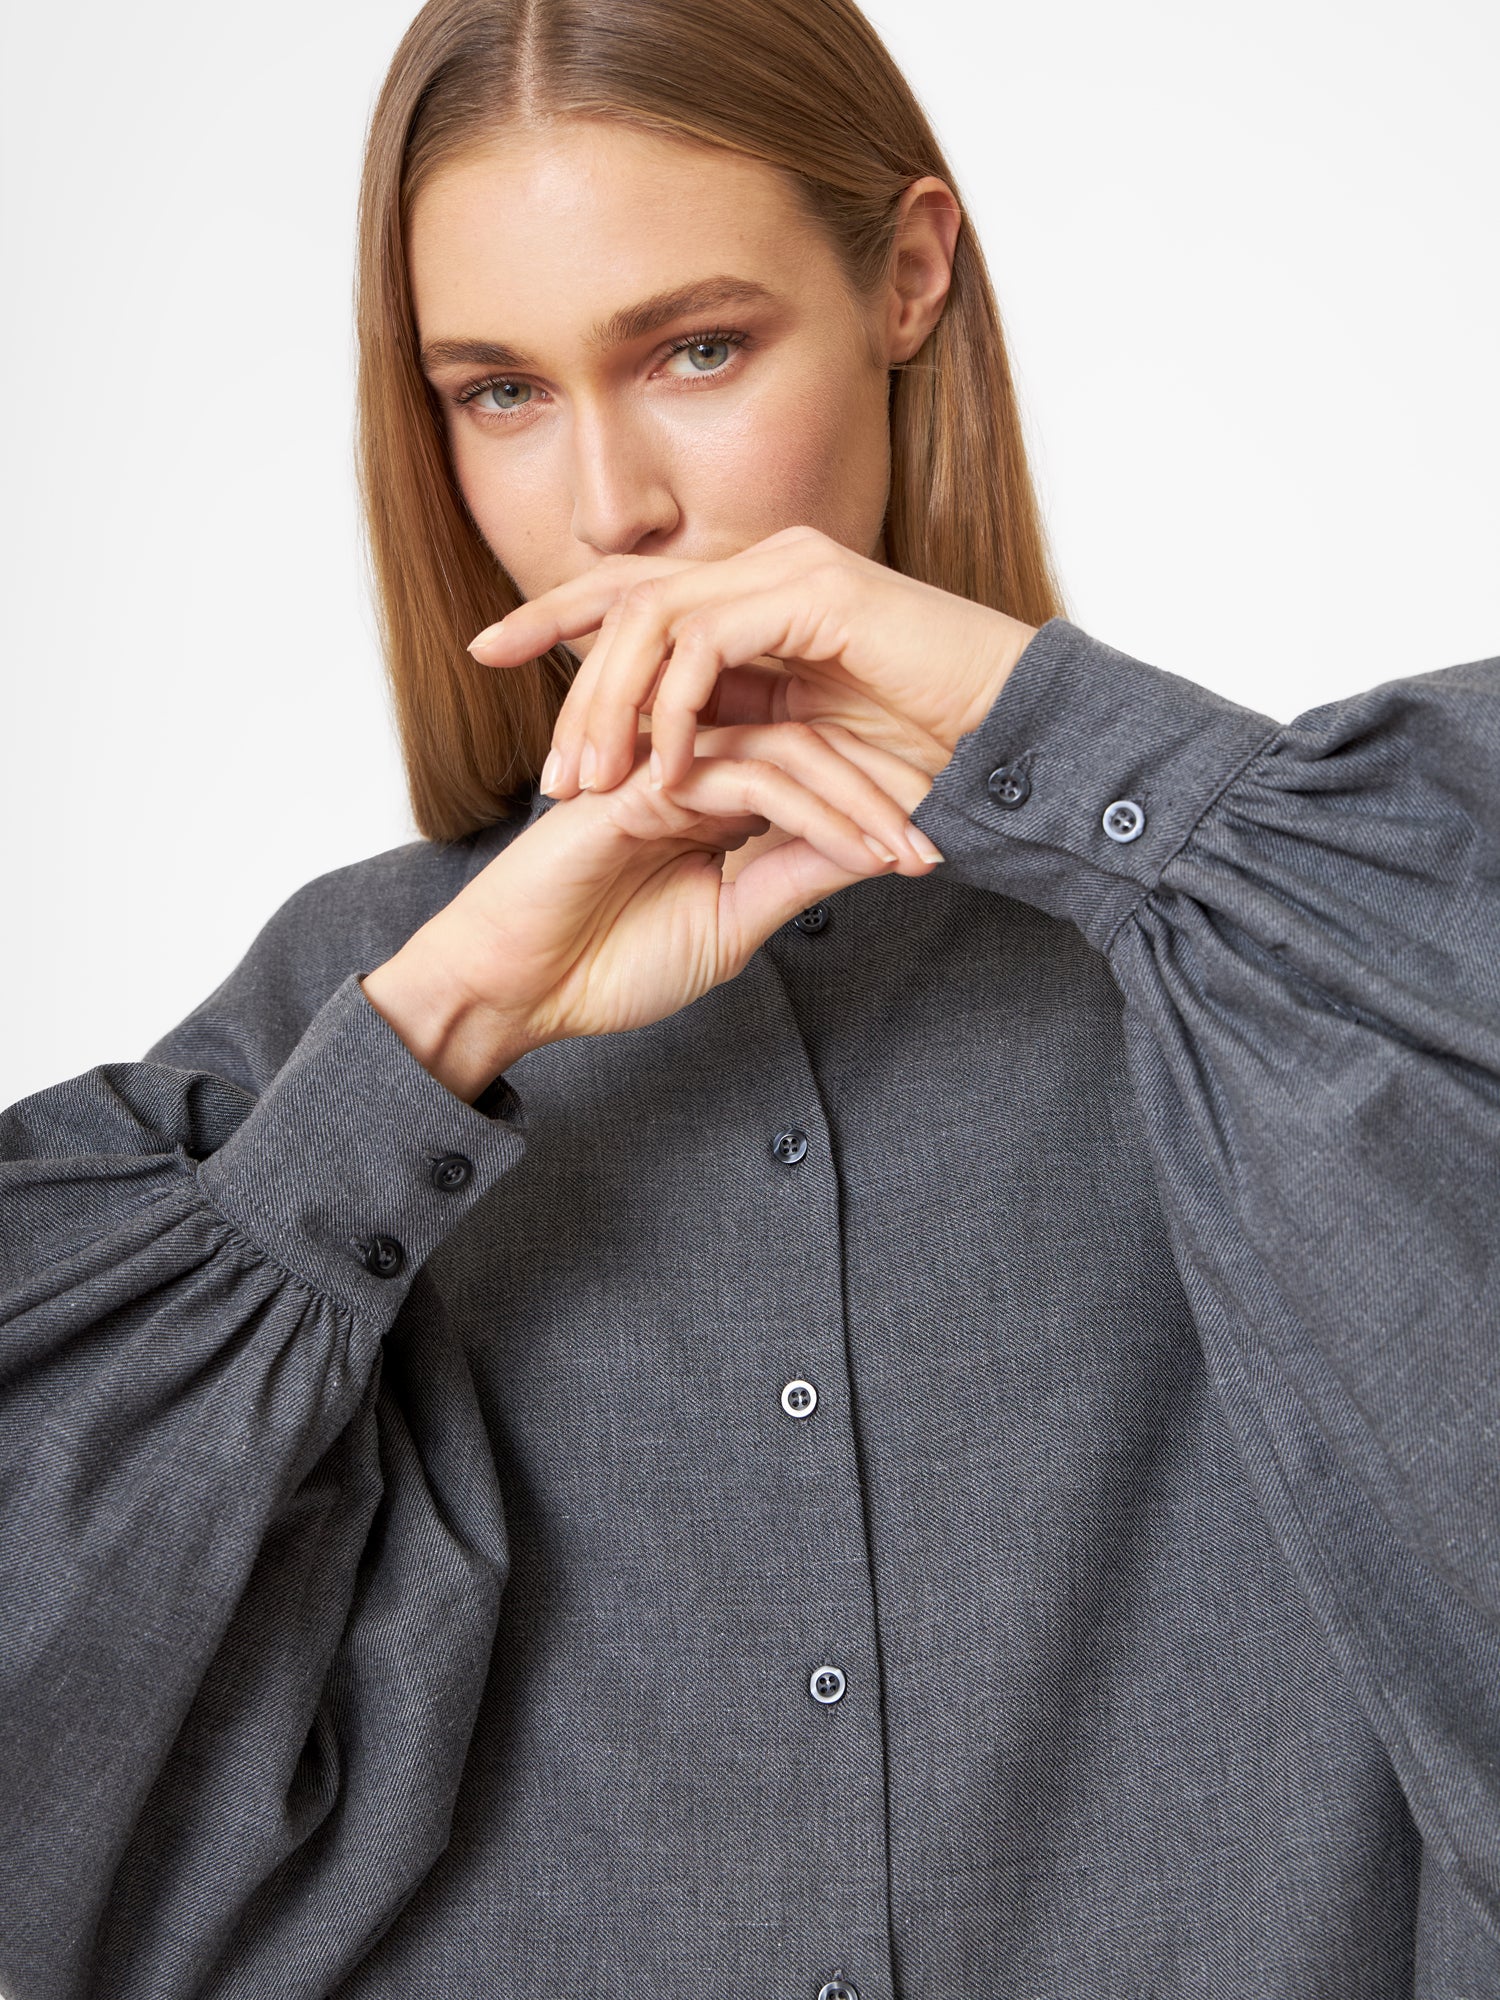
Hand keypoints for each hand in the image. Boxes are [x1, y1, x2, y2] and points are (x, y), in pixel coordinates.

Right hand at [362, 718, 942, 1100]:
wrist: (514, 993)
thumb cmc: (607, 966)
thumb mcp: (731, 926)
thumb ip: (793, 878)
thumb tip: (876, 852)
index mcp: (708, 797)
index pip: (806, 772)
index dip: (875, 810)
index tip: (933, 857)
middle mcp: (688, 768)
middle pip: (807, 746)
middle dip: (881, 797)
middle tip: (940, 844)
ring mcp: (660, 766)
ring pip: (784, 751)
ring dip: (858, 803)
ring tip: (908, 851)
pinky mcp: (635, 783)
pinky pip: (741, 777)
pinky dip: (807, 812)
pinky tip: (856, 849)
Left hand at [465, 526, 1039, 801]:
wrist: (1016, 739)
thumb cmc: (925, 752)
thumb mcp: (795, 744)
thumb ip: (727, 728)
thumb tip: (645, 758)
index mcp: (756, 592)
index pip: (632, 590)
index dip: (553, 615)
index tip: (484, 652)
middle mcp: (766, 565)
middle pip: (625, 596)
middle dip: (561, 667)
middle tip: (542, 767)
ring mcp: (793, 568)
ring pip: (653, 616)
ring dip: (610, 705)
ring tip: (586, 786)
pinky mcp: (818, 592)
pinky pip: (709, 641)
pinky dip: (674, 706)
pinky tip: (664, 767)